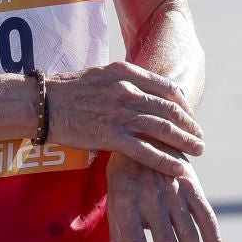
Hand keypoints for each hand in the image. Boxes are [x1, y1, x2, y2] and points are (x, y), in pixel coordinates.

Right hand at [45, 60, 203, 178]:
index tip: (190, 115)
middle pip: (170, 110)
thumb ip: (123, 81)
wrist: (42, 102)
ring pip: (163, 129)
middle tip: (199, 137)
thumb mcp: (100, 74)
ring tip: (198, 151)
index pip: (167, 88)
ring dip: (185, 142)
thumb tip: (140, 90)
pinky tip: (179, 169)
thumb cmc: (67, 90)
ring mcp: (120, 113)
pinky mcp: (110, 135)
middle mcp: (127, 91)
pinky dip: (166, 161)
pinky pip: (145, 151)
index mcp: (126, 73)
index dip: (183, 104)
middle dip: (189, 125)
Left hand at [104, 153, 223, 241]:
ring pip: (188, 235)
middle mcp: (151, 199)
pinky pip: (206, 218)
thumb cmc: (125, 175)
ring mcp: (174, 192)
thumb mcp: (114, 202)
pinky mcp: (192, 187)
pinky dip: (213, 241)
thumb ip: (116, 239)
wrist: (146, 133)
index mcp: (126, 204)